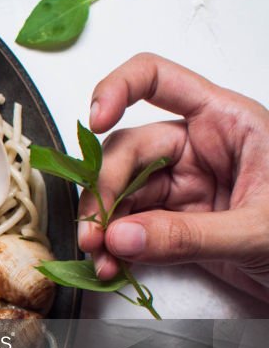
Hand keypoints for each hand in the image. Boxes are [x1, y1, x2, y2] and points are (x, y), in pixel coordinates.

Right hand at [81, 53, 268, 301]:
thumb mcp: (259, 233)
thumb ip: (187, 236)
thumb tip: (120, 236)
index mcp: (227, 122)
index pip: (157, 79)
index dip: (117, 88)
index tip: (94, 120)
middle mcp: (200, 146)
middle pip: (128, 148)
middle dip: (105, 189)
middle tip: (96, 231)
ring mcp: (185, 185)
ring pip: (122, 192)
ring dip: (104, 225)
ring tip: (102, 259)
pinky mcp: (176, 222)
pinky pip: (131, 227)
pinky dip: (116, 248)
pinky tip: (114, 268)